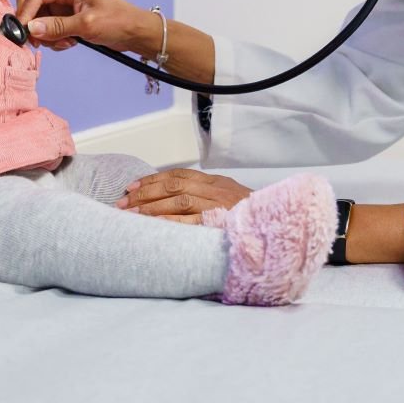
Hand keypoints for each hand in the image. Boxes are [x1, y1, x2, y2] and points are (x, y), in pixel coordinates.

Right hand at [15, 0, 156, 54]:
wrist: (135, 33)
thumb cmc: (119, 21)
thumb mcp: (87, 25)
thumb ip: (57, 27)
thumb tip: (31, 29)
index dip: (26, 13)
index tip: (21, 32)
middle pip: (33, 4)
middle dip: (33, 24)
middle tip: (39, 42)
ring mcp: (65, 5)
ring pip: (39, 19)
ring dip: (47, 35)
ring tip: (65, 43)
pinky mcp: (67, 18)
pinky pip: (49, 28)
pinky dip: (54, 38)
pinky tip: (70, 43)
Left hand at [116, 169, 253, 223]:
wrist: (281, 226)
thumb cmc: (252, 219)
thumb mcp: (230, 201)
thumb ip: (208, 198)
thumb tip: (176, 204)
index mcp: (216, 183)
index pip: (178, 175)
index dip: (152, 180)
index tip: (131, 187)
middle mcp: (216, 190)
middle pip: (174, 185)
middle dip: (145, 193)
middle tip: (122, 203)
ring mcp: (220, 205)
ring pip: (179, 201)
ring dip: (152, 208)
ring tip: (131, 216)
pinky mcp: (222, 222)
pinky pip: (192, 222)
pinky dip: (172, 223)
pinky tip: (155, 227)